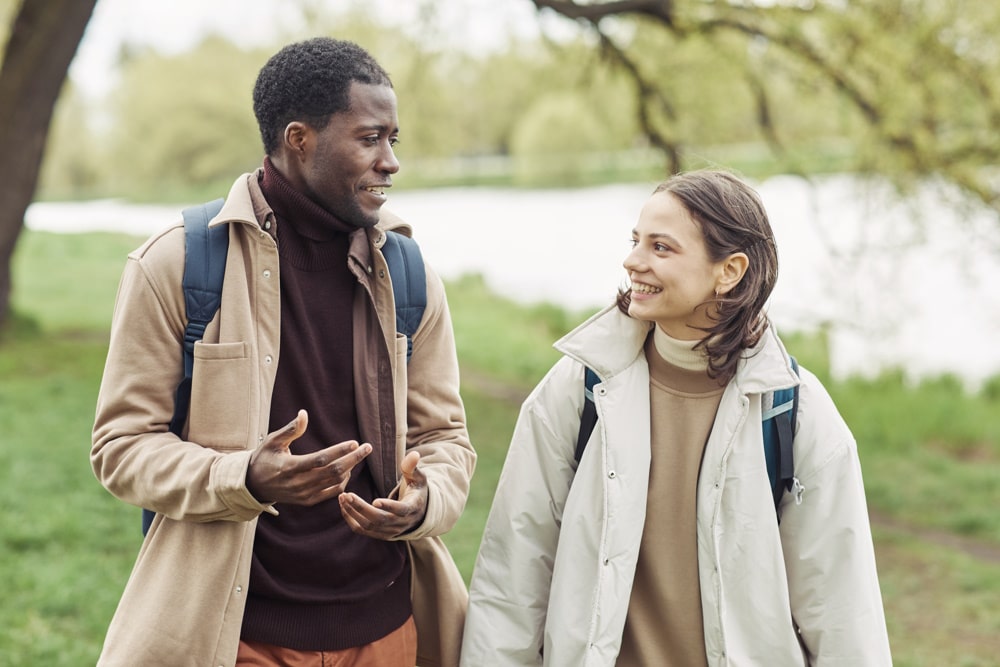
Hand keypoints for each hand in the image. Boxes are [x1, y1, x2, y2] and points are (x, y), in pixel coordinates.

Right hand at [246, 409, 371, 505]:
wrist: (254, 485)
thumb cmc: (264, 458)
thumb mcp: (272, 441)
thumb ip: (290, 429)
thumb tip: (304, 413)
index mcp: (289, 467)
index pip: (320, 459)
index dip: (339, 451)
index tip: (354, 442)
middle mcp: (298, 483)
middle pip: (333, 472)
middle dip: (353, 459)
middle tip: (367, 447)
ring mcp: (304, 494)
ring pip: (335, 483)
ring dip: (350, 468)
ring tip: (358, 455)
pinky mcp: (307, 501)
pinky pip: (331, 493)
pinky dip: (343, 482)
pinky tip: (348, 469)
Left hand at [338, 450, 427, 539]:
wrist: (418, 512)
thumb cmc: (416, 490)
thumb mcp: (418, 478)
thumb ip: (412, 467)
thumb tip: (413, 453)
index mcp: (412, 508)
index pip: (401, 510)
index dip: (389, 506)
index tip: (375, 500)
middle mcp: (401, 523)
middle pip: (379, 520)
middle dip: (361, 508)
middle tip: (347, 495)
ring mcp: (390, 531)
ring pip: (368, 526)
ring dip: (353, 513)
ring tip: (342, 497)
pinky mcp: (379, 534)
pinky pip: (362, 531)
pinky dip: (351, 520)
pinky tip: (343, 507)